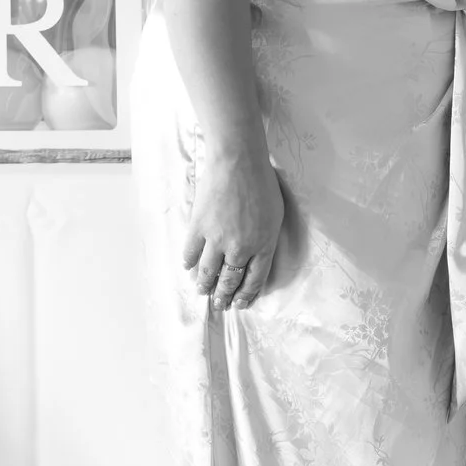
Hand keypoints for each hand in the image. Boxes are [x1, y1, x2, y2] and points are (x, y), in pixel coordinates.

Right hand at [183, 156, 284, 311]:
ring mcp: (217, 240)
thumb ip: (267, 239)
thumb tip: (256, 256)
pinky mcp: (198, 228)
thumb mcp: (276, 215)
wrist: (238, 162)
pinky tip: (189, 268)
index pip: (254, 280)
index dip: (246, 295)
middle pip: (230, 280)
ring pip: (208, 272)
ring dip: (205, 286)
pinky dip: (189, 263)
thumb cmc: (262, 183)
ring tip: (203, 292)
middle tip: (220, 304)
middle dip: (225, 295)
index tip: (240, 304)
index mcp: (263, 245)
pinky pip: (191, 254)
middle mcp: (240, 248)